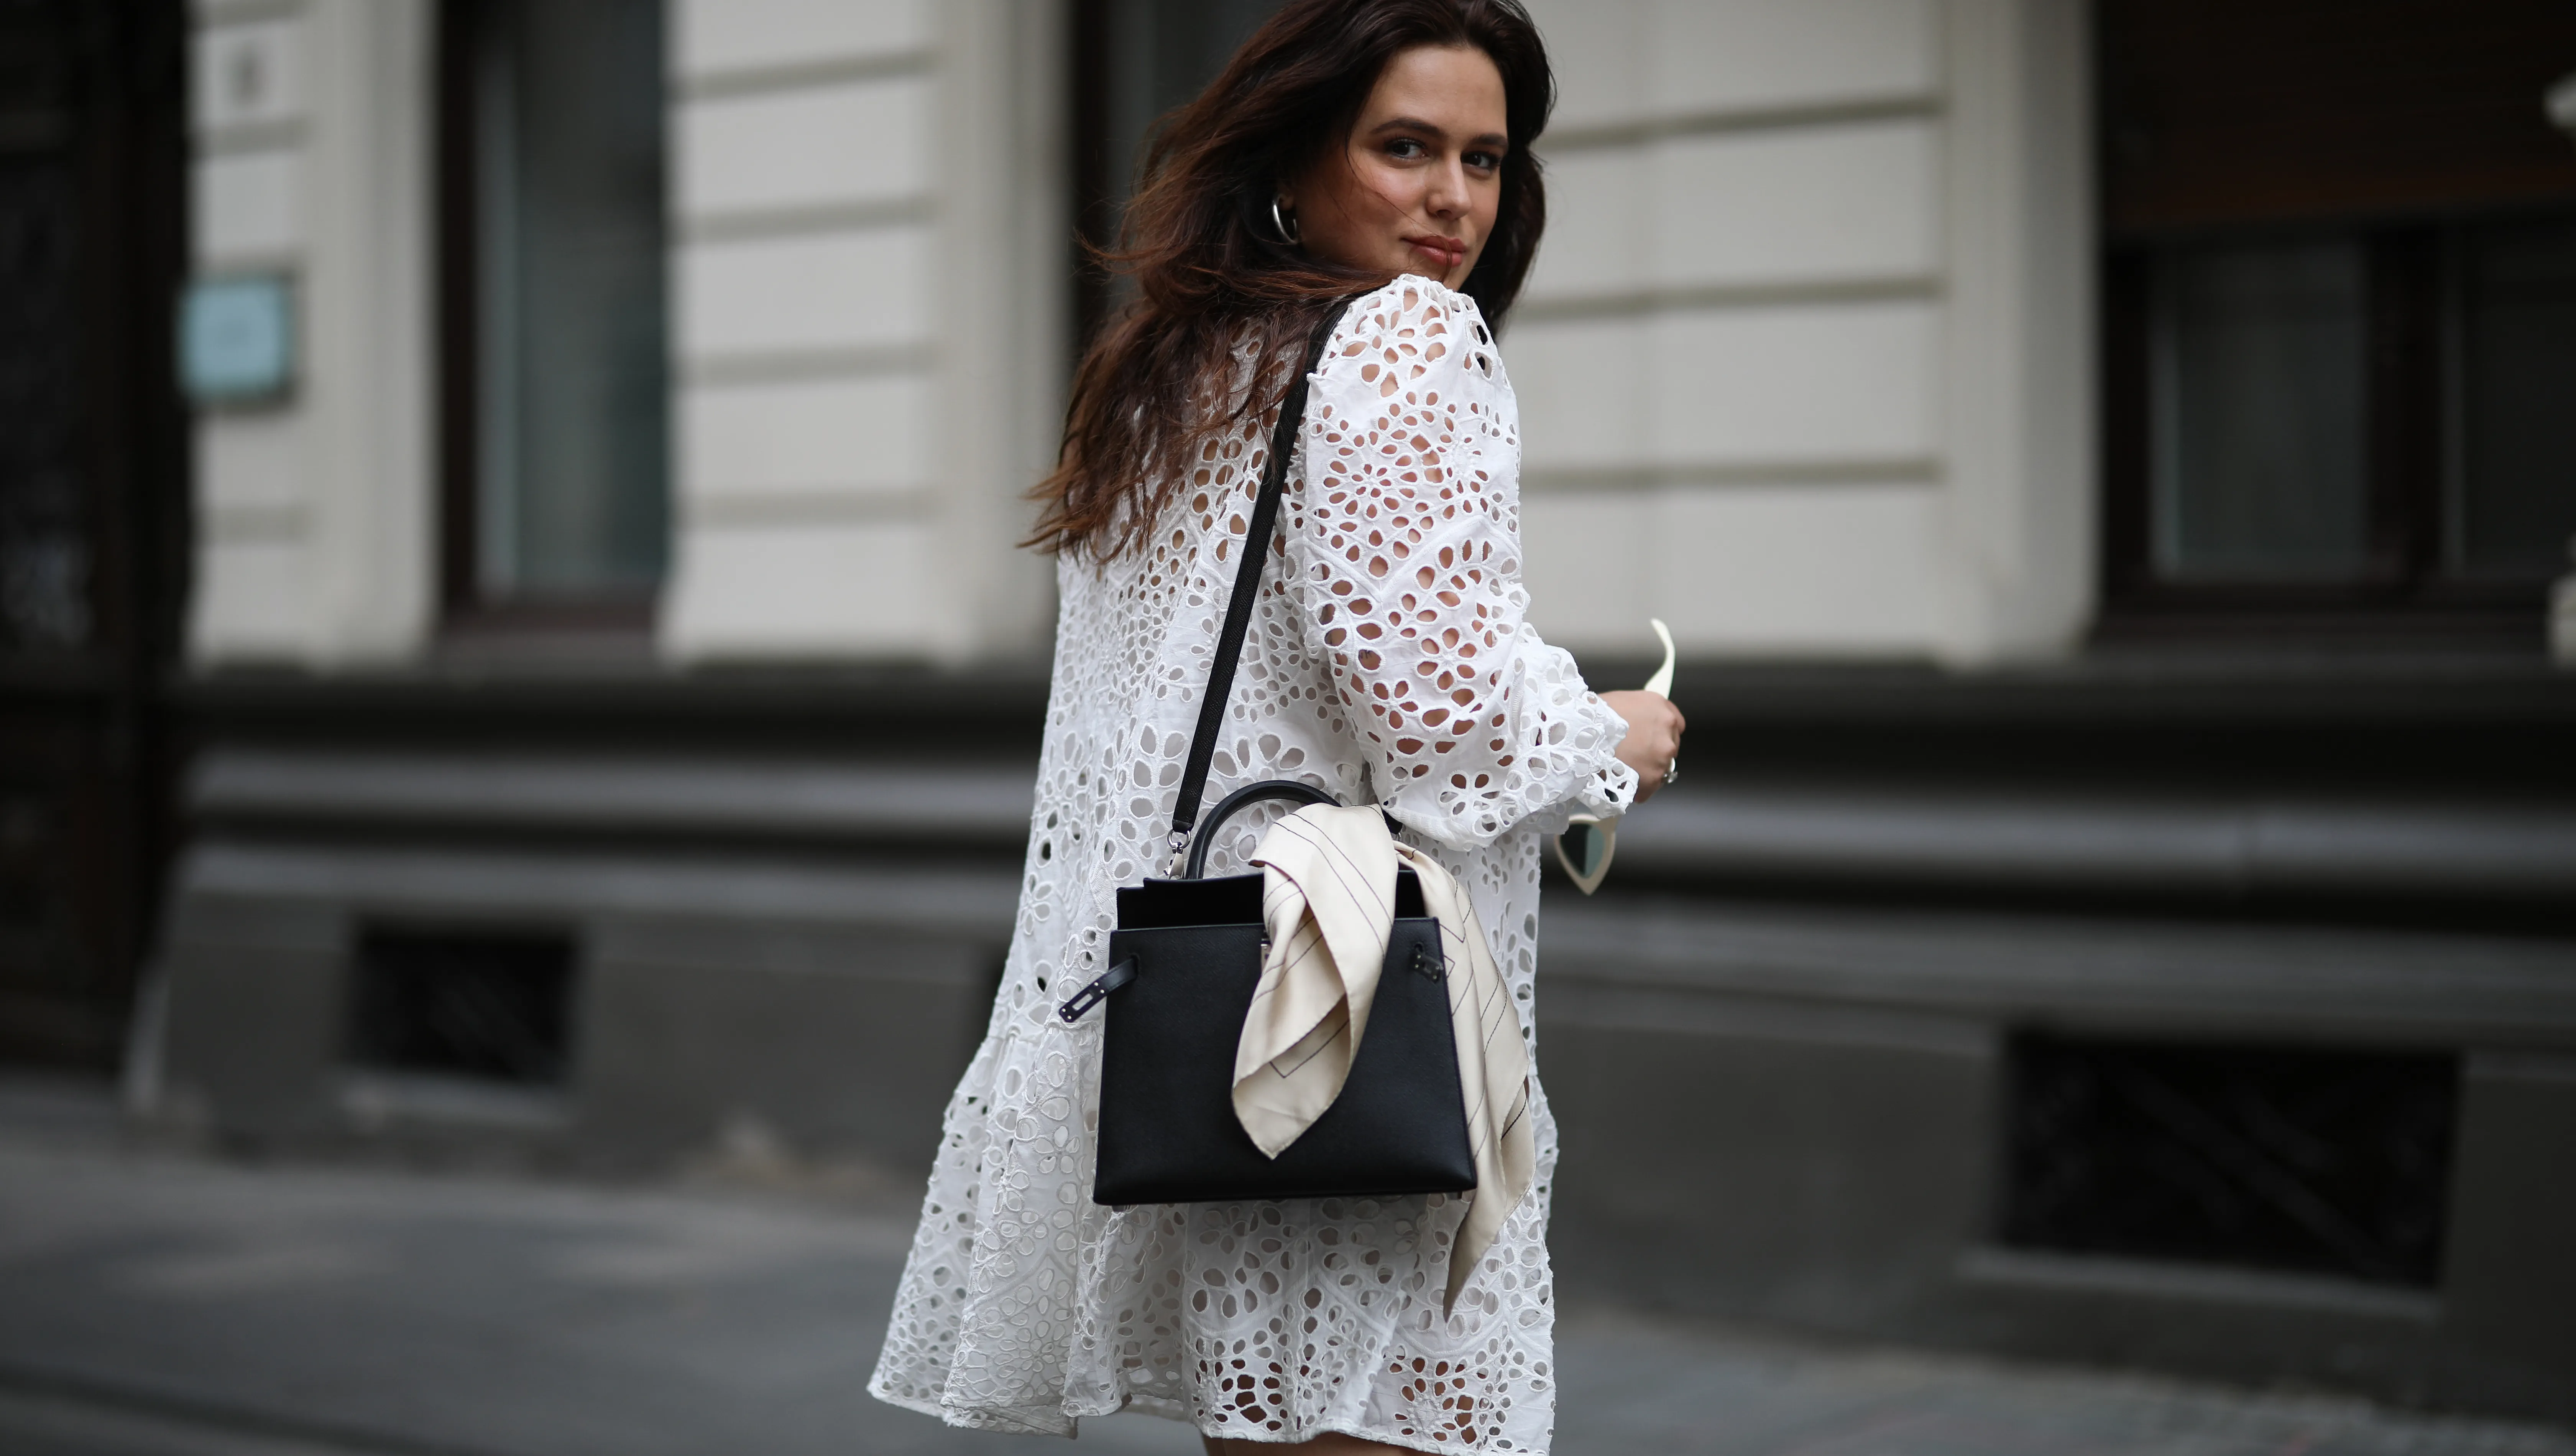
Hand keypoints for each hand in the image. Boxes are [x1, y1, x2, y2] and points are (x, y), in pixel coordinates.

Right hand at [1598, 690, 1685, 804]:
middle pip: (1670, 746)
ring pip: (1660, 768)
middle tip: (1632, 756)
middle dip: (1653, 752)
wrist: (1579, 734)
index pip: (1676, 723)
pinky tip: (1620, 783)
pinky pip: (1649, 788)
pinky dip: (1637, 789)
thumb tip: (1636, 723)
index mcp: (1658, 706)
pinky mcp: (1653, 777)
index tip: (1653, 740)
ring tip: (1622, 771)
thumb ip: (1637, 713)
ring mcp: (1662, 754)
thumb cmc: (1592, 716)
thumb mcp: (1619, 702)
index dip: (1662, 733)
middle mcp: (1666, 727)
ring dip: (1645, 771)